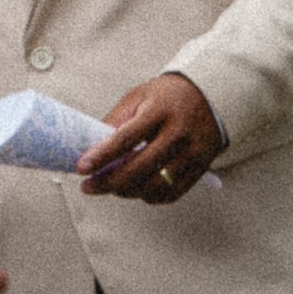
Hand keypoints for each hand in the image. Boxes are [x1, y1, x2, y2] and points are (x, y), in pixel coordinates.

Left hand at [77, 72, 218, 201]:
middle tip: (89, 186)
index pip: (126, 138)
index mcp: (160, 111)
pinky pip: (172, 193)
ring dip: (127, 192)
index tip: (82, 168)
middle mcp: (179, 133)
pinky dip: (149, 197)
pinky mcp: (201, 168)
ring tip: (111, 187)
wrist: (210, 97)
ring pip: (154, 187)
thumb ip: (116, 121)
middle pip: (139, 169)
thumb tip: (90, 147)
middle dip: (108, 182)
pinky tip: (136, 190)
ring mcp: (193, 153)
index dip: (101, 156)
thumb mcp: (138, 97)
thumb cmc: (168, 97)